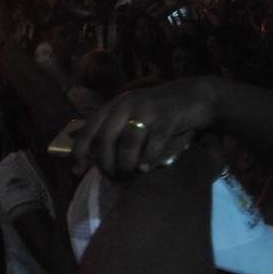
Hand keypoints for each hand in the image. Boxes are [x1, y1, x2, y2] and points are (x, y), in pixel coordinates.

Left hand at [72, 77, 218, 178]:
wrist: (195, 95)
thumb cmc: (159, 111)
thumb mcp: (132, 114)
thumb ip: (114, 130)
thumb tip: (93, 156)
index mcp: (114, 105)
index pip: (89, 129)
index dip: (80, 151)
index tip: (77, 170)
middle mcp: (127, 105)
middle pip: (106, 139)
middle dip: (107, 163)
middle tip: (114, 178)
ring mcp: (147, 110)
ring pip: (128, 142)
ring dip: (127, 164)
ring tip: (130, 177)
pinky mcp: (168, 117)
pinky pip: (154, 141)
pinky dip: (148, 158)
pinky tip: (145, 169)